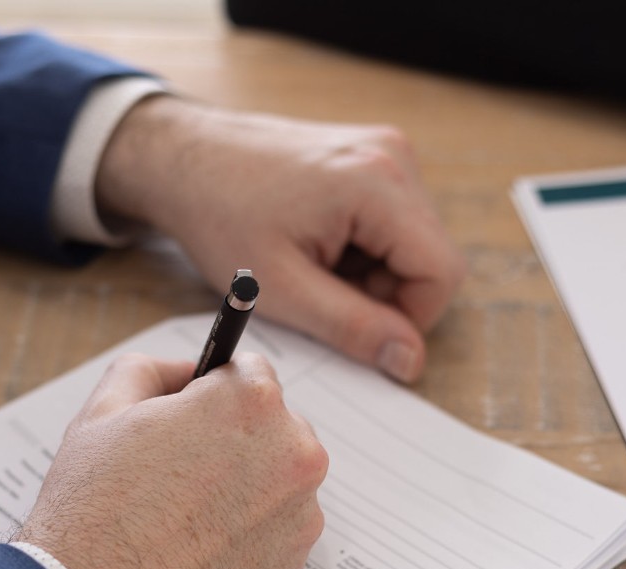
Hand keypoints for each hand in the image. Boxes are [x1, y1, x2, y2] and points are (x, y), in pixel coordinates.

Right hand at [14, 353, 326, 568]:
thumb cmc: (92, 514)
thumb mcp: (101, 413)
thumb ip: (151, 370)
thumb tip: (183, 371)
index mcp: (253, 405)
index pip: (249, 373)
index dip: (208, 392)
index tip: (184, 417)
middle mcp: (294, 459)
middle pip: (271, 432)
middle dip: (230, 444)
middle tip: (170, 475)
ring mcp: (300, 523)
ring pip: (274, 490)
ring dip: (239, 495)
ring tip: (174, 524)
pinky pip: (271, 543)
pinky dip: (240, 545)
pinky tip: (189, 560)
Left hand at [95, 97, 465, 383]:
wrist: (184, 158)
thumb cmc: (220, 214)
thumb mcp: (283, 288)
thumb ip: (353, 328)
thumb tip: (410, 360)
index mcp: (377, 183)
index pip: (440, 273)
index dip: (408, 318)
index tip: (356, 331)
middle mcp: (393, 157)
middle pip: (430, 257)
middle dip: (385, 294)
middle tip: (320, 295)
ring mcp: (385, 151)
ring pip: (413, 243)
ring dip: (372, 273)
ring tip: (312, 267)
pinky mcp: (371, 155)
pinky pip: (394, 221)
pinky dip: (363, 248)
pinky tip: (317, 246)